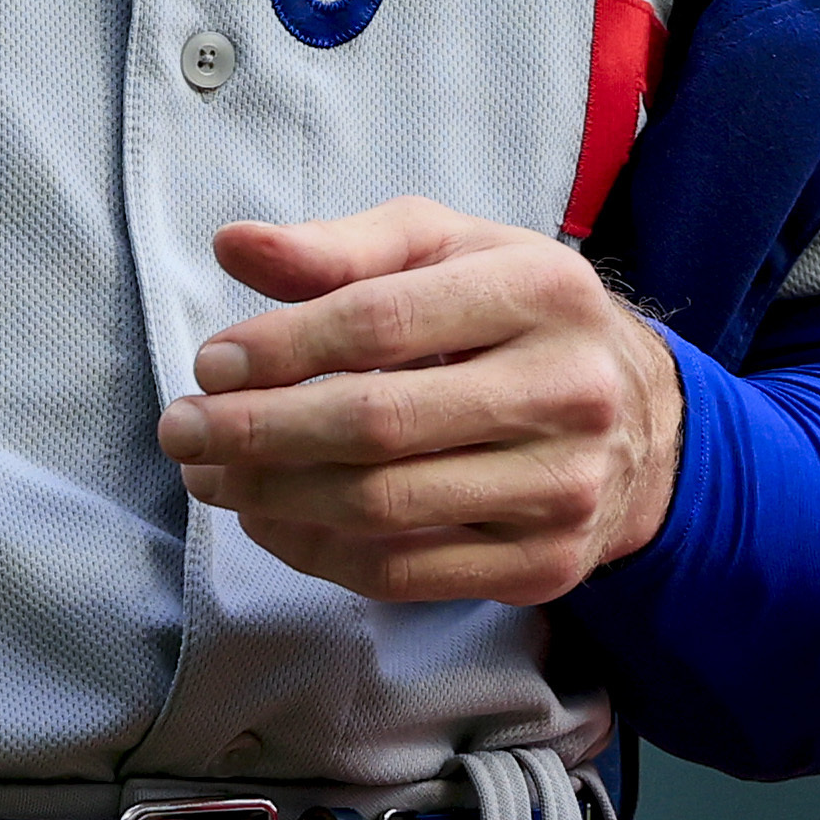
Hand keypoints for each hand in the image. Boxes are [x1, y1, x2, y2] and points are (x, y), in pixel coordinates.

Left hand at [152, 195, 679, 609]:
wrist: (638, 418)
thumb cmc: (513, 314)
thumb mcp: (444, 250)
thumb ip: (339, 248)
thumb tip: (233, 245)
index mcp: (541, 290)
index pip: (381, 321)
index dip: (281, 347)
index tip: (209, 364)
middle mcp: (567, 391)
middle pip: (377, 425)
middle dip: (257, 432)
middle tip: (180, 430)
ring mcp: (563, 488)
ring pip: (384, 508)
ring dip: (272, 497)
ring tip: (210, 475)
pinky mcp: (546, 566)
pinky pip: (405, 573)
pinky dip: (318, 552)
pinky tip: (269, 521)